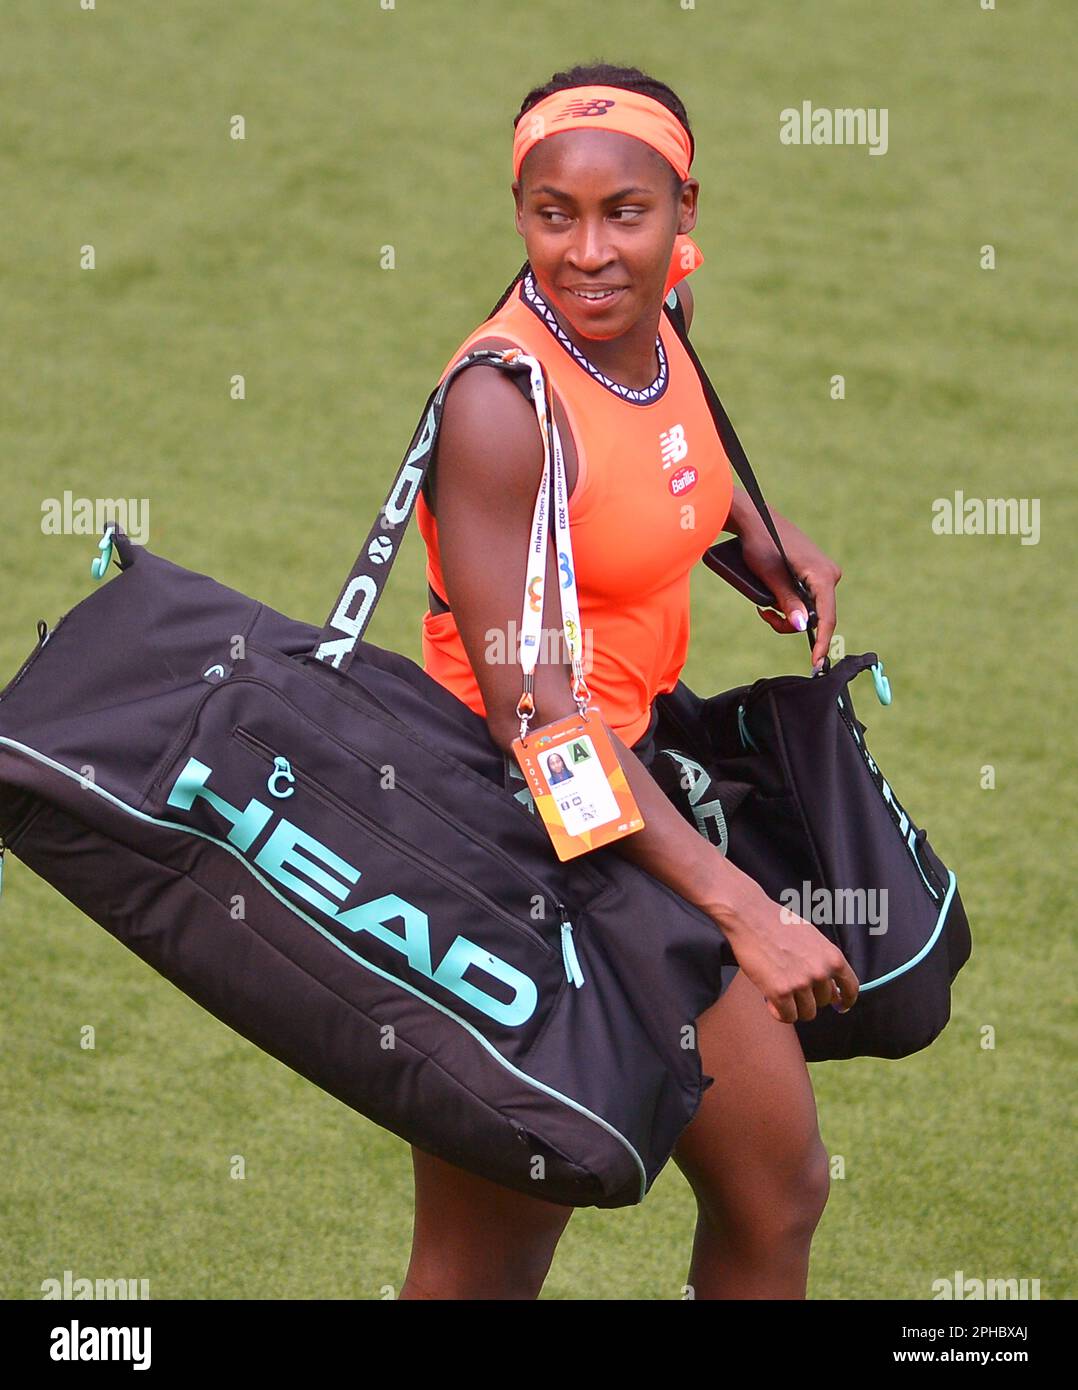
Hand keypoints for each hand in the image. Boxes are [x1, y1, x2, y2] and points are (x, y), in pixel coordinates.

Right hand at [718, 887, 859, 1023]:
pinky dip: (779, 1012)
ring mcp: (801, 983)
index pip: (851, 988)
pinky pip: (788, 1017)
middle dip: (809, 997)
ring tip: (780, 992)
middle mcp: (821, 972)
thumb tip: (831, 985)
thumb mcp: (812, 937)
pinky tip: (770, 1000)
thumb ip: (823, 960)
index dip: (846, 1000)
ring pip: (806, 1013)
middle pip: (824, 1002)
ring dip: (794, 1006)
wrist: (749, 916)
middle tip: (792, 986)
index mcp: (833, 957)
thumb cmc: (777, 923)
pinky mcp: (781, 992)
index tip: (840, 1005)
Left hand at [731, 496, 842, 668]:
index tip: (815, 664)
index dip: (821, 643)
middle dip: (790, 622)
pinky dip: (790, 603)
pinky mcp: (814, 571)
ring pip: (810, 608)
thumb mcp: (770, 577)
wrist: (754, 519)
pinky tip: (772, 597)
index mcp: (823, 575)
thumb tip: (804, 627)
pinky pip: (807, 597)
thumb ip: (788, 602)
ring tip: (763, 605)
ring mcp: (823, 572)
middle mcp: (829, 574)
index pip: (826, 617)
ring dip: (787, 613)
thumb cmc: (760, 544)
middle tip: (764, 615)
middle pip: (817, 615)